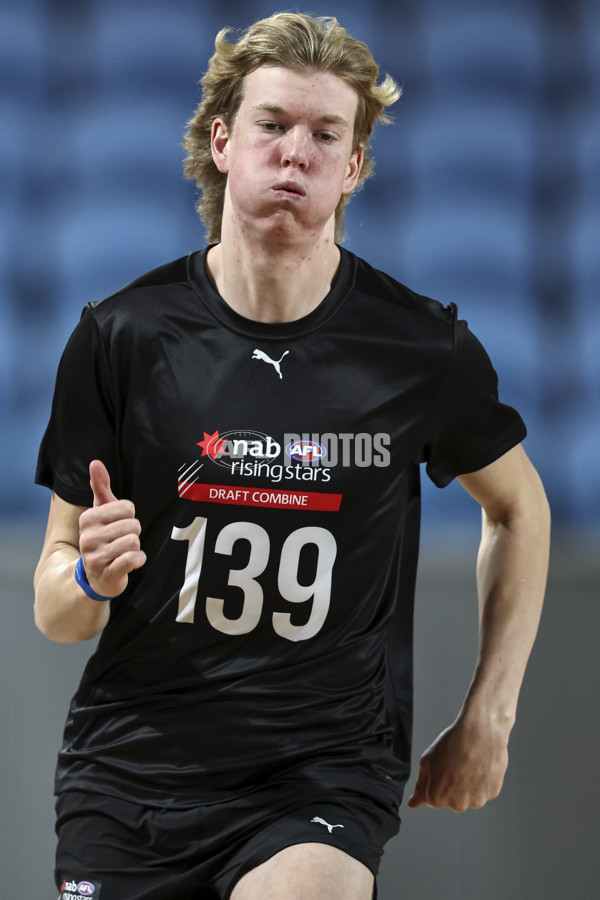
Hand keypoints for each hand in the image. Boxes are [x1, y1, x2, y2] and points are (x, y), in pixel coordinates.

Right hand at [78, 460, 145, 597]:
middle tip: (121, 541)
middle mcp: (88, 537)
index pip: (127, 507)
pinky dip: (138, 560)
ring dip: (135, 547)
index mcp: (88, 519)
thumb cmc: (103, 538)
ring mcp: (96, 557)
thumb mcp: (101, 511)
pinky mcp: (107, 574)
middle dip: (133, 533)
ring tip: (122, 552)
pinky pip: (133, 559)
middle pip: (133, 525)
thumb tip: (95, 462)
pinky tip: (129, 562)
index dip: (129, 517)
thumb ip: (100, 487)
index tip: (118, 525)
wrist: (97, 577)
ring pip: (134, 541)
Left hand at [407, 714, 509, 812]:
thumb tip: (413, 804)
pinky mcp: (492, 792)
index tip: (440, 767)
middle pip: (451, 799)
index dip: (434, 780)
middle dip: (450, 785)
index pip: (431, 798)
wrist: (479, 731)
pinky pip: (484, 790)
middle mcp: (458, 805)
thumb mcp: (426, 761)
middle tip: (454, 764)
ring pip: (469, 796)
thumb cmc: (452, 743)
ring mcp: (477, 800)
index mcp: (438, 799)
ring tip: (468, 763)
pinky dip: (482, 781)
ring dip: (468, 785)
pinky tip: (480, 764)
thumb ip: (420, 786)